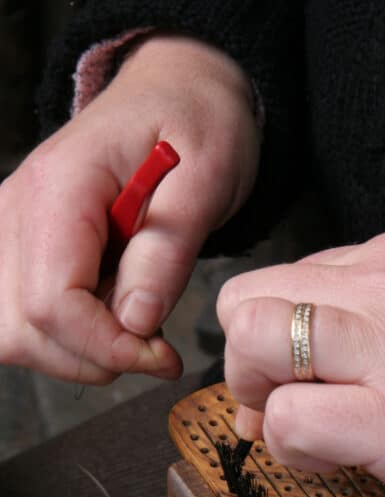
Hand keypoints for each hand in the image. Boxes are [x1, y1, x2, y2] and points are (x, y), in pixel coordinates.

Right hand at [0, 35, 259, 383]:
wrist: (177, 94)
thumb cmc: (196, 125)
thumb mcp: (207, 178)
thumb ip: (168, 251)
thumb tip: (137, 322)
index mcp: (60, 188)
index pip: (51, 302)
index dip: (105, 345)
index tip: (162, 355)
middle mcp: (17, 211)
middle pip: (20, 328)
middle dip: (91, 358)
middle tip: (154, 347)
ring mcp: (12, 232)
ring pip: (13, 334)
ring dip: (78, 354)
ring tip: (135, 327)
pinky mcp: (22, 251)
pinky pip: (23, 320)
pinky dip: (68, 339)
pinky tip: (111, 318)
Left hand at [218, 229, 384, 496]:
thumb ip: (371, 323)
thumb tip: (288, 364)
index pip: (281, 278)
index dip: (266, 338)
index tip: (292, 384)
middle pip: (248, 301)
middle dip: (245, 365)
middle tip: (283, 409)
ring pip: (253, 344)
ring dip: (259, 400)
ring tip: (309, 437)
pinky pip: (288, 420)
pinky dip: (290, 450)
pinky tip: (336, 464)